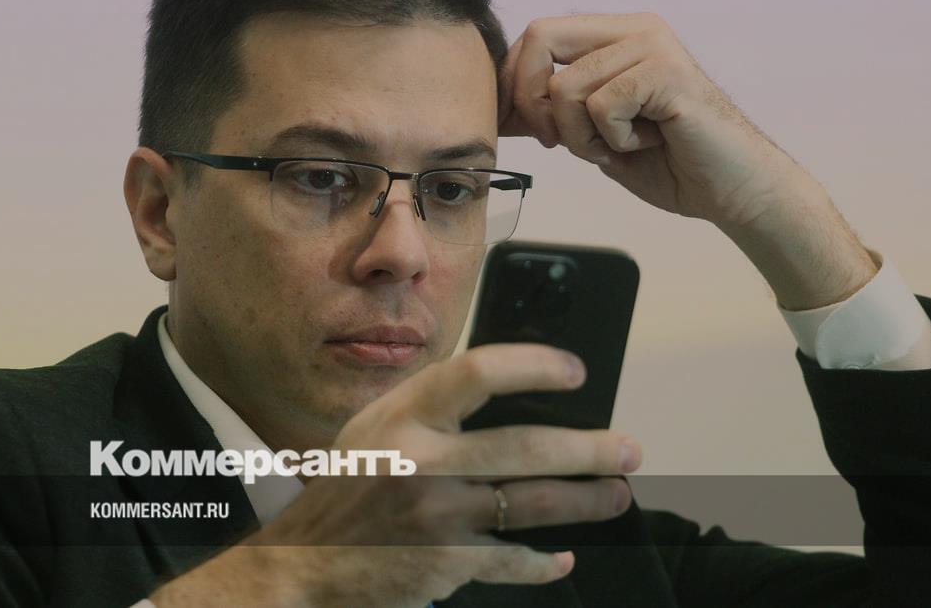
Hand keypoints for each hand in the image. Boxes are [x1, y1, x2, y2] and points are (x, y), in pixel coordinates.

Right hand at [150, 343, 641, 607]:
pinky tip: (562, 557)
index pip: (478, 373)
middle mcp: (421, 460)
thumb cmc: (347, 488)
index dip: (535, 366)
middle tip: (627, 449)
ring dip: (586, 500)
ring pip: (532, 504)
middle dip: (591, 449)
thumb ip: (429, 406)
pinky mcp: (446, 563)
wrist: (303, 562)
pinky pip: (513, 561)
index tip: (573, 372)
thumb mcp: (375, 428)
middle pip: (527, 446)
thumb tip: (508, 391)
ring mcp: (437, 515)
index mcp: (403, 416)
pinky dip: (544, 562)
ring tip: (615, 495)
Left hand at [500, 13, 876, 308]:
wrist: (732, 191)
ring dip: (581, 136)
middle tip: (559, 141)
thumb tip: (500, 105)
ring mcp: (652, 46)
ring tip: (622, 145)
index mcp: (615, 36)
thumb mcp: (592, 136)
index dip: (512, 82)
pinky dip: (613, 140)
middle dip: (533, 102)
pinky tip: (647, 143)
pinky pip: (602, 106)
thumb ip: (553, 113)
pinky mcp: (666, 72)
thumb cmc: (669, 164)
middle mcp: (634, 30)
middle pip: (540, 38)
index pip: (535, 36)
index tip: (512, 125)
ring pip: (566, 86)